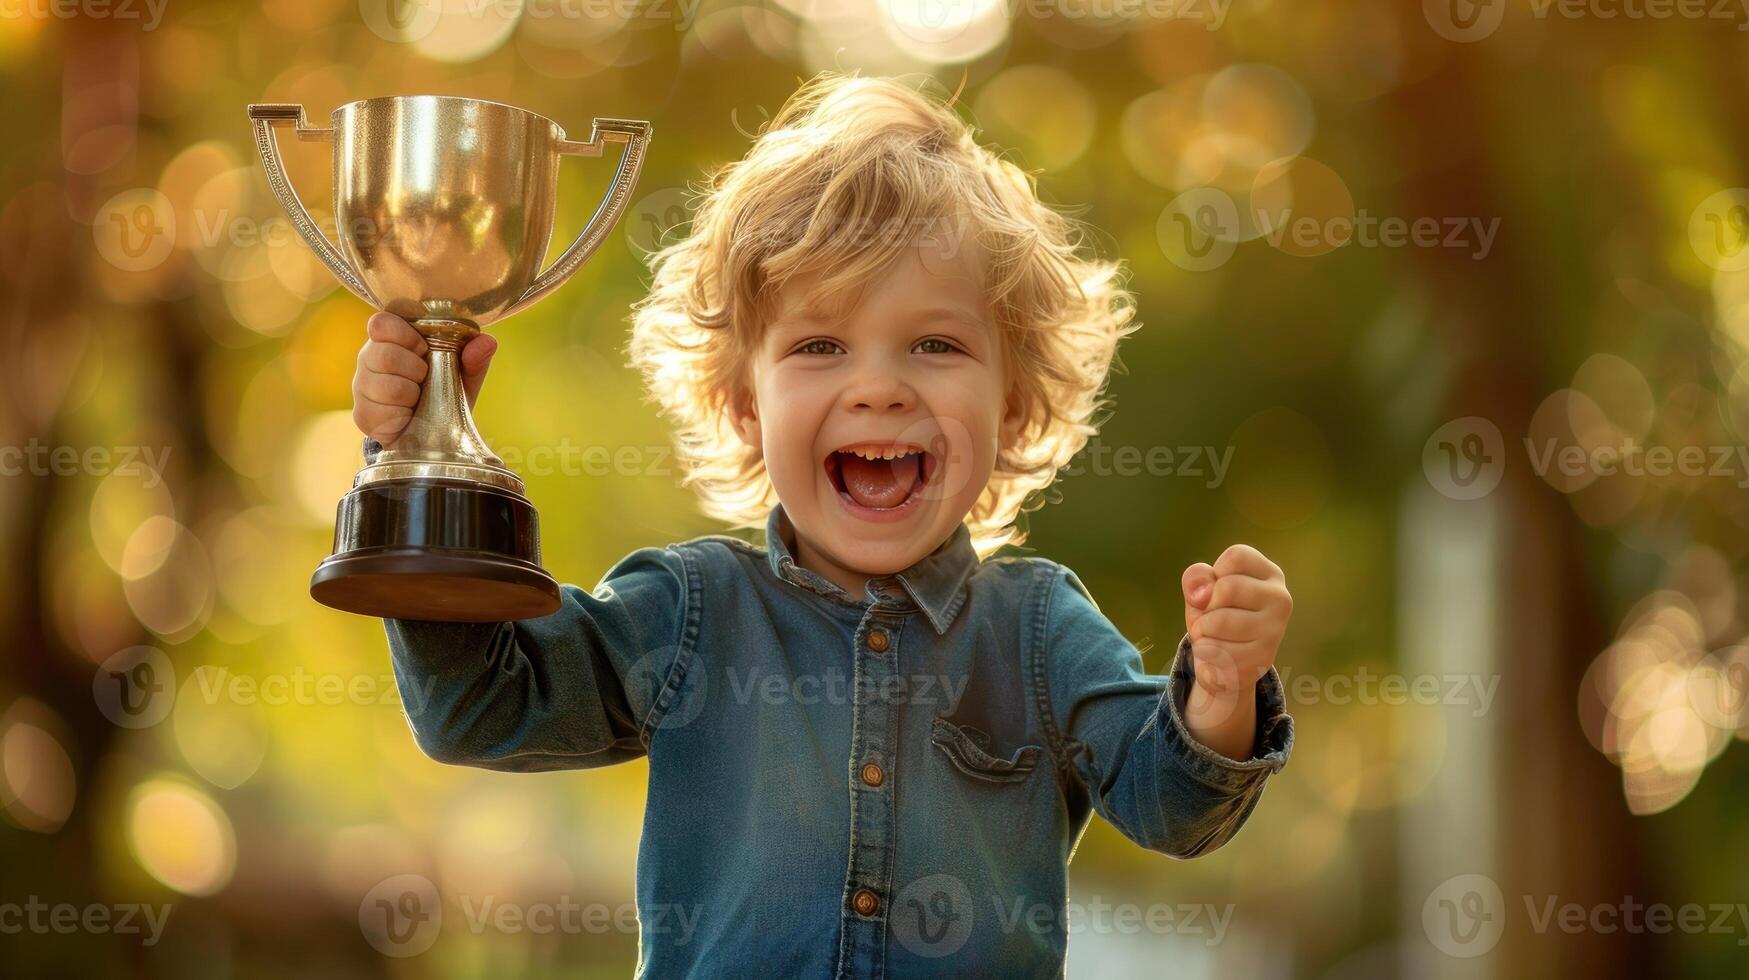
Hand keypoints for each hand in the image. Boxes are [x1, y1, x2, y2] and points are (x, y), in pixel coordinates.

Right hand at [352, 312, 495, 447]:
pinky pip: (383, 413)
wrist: (430, 435)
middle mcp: (369, 358)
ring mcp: (361, 387)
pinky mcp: (362, 415)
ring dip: (411, 395)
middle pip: (385, 355)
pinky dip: (403, 417)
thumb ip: (474, 358)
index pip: (381, 322)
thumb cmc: (443, 393)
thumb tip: (487, 341)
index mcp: (390, 339)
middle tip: (425, 378)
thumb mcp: (463, 375)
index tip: (423, 349)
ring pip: (387, 386)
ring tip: (418, 399)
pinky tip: (407, 417)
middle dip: (416, 370)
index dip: (404, 335)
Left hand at [1181, 544, 1291, 702]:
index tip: (1219, 589)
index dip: (1215, 573)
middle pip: (1227, 587)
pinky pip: (1215, 651)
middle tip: (1213, 618)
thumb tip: (1201, 594)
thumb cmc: (1213, 616)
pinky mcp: (1261, 659)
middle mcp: (1281, 599)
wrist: (1223, 664)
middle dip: (1206, 606)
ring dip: (1202, 632)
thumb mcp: (1201, 590)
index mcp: (1270, 574)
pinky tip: (1219, 657)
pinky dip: (1205, 654)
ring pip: (1218, 621)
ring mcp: (1275, 630)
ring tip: (1214, 637)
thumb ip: (1197, 578)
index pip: (1236, 556)